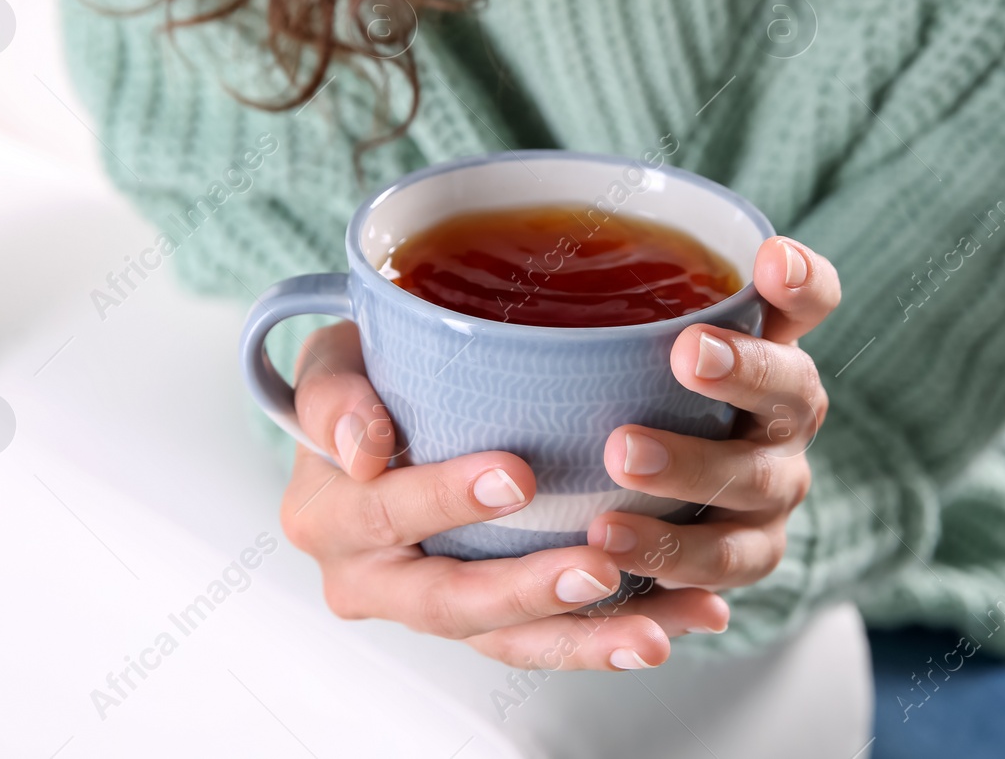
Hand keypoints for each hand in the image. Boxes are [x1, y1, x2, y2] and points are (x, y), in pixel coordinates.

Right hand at [276, 234, 836, 671]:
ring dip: (586, 639)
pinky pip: (549, 641)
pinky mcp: (487, 623)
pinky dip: (614, 638)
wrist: (372, 433)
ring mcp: (431, 609)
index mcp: (328, 516)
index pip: (385, 510)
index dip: (444, 498)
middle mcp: (369, 578)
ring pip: (508, 640)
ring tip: (653, 631)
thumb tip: (362, 447)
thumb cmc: (361, 384)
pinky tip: (677, 624)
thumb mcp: (332, 364)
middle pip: (449, 600)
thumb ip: (334, 393)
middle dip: (527, 589)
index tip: (517, 476)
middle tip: (599, 566)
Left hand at [586, 236, 838, 593]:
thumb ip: (562, 299)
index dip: (801, 280)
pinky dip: (675, 557)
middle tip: (687, 354)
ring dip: (694, 469)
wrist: (637, 499)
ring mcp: (772, 488)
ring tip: (620, 457)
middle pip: (792, 389)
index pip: (807, 300)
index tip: (770, 256)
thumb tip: (417, 269)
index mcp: (764, 346)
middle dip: (745, 370)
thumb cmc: (616, 391)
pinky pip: (724, 564)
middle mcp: (783, 415)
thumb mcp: (598, 336)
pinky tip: (614, 546)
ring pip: (754, 483)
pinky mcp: (748, 554)